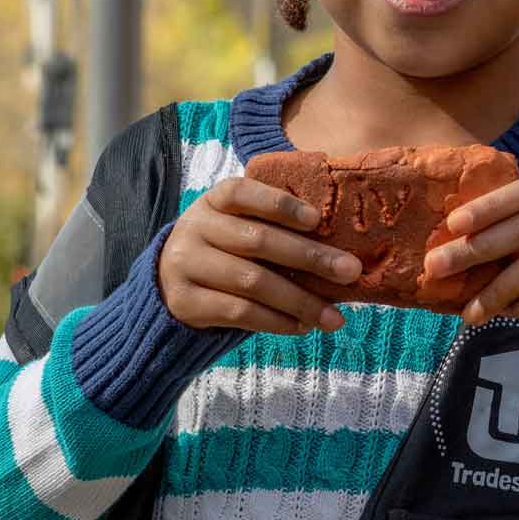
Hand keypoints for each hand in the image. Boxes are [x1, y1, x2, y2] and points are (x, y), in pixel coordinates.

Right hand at [158, 176, 361, 335]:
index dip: (280, 204)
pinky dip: (277, 321)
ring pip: (252, 282)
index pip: (243, 193)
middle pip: (257, 241)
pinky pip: (239, 313)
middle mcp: (195, 227)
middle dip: (310, 257)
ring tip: (334, 317)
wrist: (168, 284)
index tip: (318, 219)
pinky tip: (303, 326)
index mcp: (213, 200)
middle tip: (350, 271)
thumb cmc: (224, 250)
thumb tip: (338, 253)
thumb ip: (274, 229)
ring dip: (300, 300)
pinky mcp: (186, 301)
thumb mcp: (237, 227)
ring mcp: (186, 264)